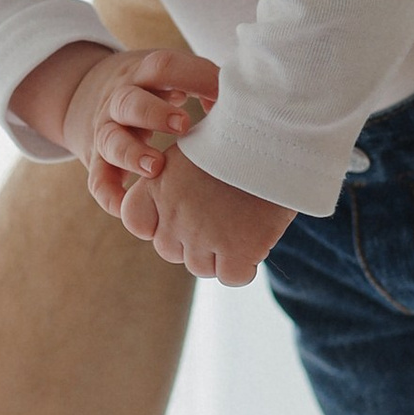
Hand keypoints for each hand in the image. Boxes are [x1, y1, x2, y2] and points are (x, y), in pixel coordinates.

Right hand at [48, 42, 218, 188]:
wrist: (89, 92)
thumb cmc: (152, 90)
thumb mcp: (171, 77)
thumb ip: (203, 84)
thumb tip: (234, 109)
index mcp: (144, 75)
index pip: (162, 66)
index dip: (191, 77)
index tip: (218, 96)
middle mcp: (120, 100)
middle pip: (128, 102)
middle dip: (154, 113)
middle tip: (184, 125)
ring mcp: (106, 130)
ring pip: (109, 140)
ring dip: (131, 154)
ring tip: (156, 168)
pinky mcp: (98, 160)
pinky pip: (98, 179)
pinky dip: (111, 195)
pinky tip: (128, 206)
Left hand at [104, 150, 294, 284]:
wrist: (277, 138)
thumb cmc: (239, 137)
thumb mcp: (194, 147)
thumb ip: (175, 178)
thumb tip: (182, 204)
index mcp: (157, 182)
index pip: (136, 221)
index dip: (158, 224)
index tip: (180, 216)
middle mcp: (174, 213)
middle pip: (169, 250)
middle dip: (192, 241)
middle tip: (222, 217)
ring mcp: (202, 235)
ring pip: (200, 267)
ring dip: (220, 254)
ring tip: (242, 224)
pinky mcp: (236, 251)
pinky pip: (232, 277)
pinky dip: (244, 267)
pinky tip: (256, 241)